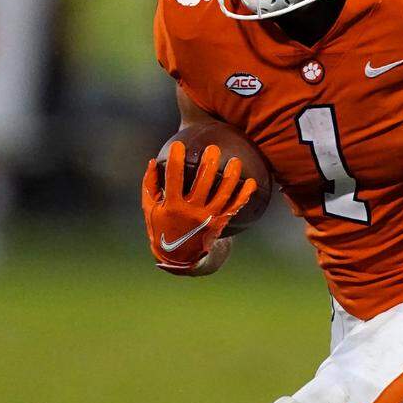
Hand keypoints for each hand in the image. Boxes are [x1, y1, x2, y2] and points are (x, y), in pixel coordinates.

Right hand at [141, 141, 256, 268]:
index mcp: (172, 206)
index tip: (179, 144)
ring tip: (235, 160)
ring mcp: (208, 218)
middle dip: (209, 164)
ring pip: (223, 194)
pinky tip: (251, 182)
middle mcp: (191, 212)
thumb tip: (154, 160)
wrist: (179, 257)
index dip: (176, 160)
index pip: (173, 178)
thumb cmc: (162, 227)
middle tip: (213, 148)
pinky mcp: (219, 223)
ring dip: (231, 176)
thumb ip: (150, 184)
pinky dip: (244, 194)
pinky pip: (235, 207)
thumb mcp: (150, 208)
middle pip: (203, 183)